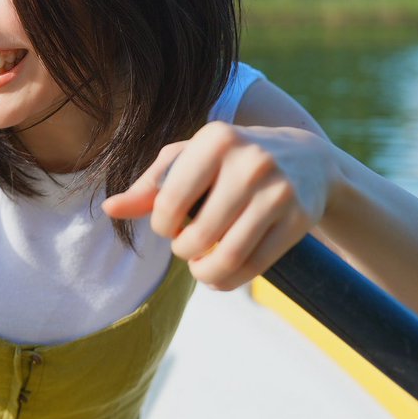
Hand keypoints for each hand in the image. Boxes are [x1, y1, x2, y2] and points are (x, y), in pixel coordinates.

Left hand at [104, 122, 336, 290]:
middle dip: (184, 251)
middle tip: (187, 246)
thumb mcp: (192, 159)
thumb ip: (150, 184)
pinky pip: (254, 267)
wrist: (308, 160)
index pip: (170, 201)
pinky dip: (229, 281)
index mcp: (217, 138)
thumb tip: (109, 210)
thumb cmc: (233, 159)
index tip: (170, 225)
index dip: (162, 224)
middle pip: (197, 235)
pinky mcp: (299, 219)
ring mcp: (278, 191)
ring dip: (204, 273)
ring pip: (227, 257)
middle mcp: (250, 161)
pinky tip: (221, 274)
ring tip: (200, 266)